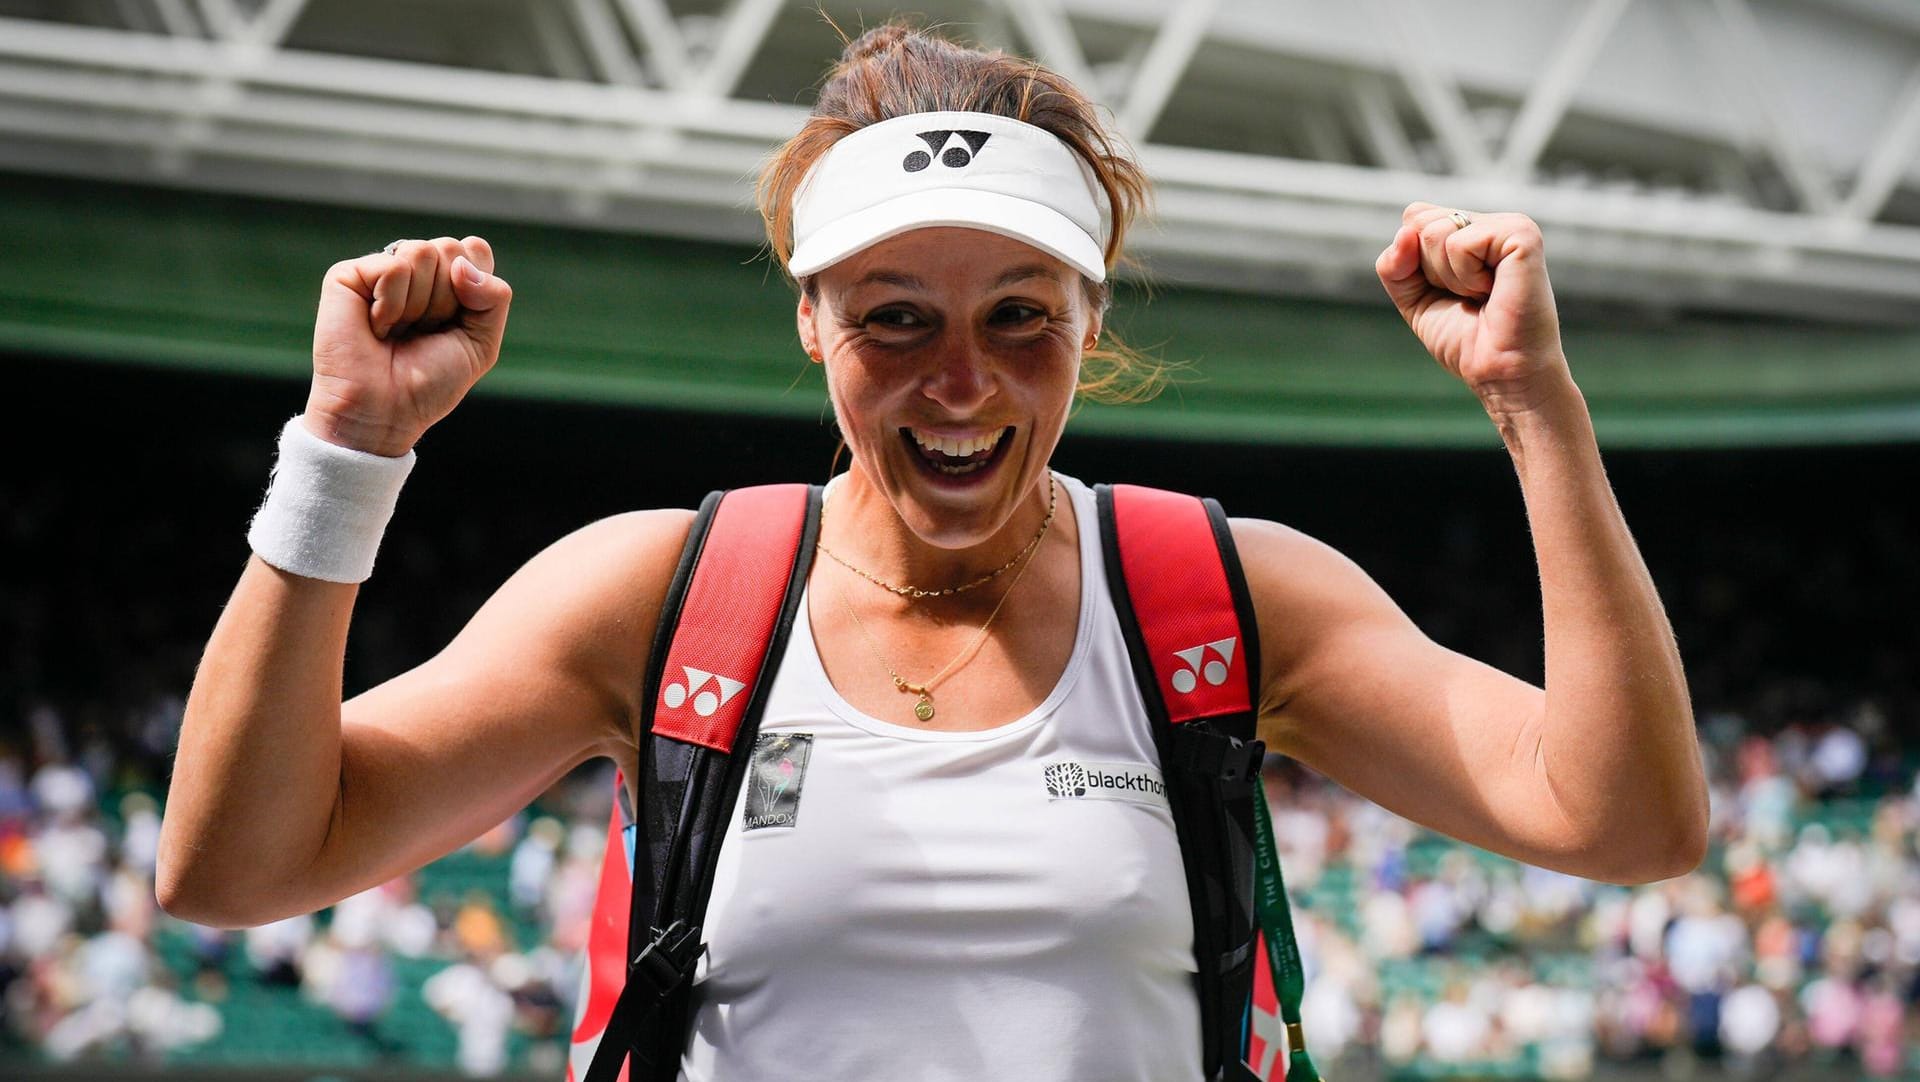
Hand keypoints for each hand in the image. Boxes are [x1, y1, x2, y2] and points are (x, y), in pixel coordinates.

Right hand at [304, 236, 511, 455]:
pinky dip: (392, 306)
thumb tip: (461, 264)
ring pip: (423, 254)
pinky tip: (376, 327)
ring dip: (419, 306)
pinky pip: (394, 267)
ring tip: (398, 331)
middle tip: (423, 331)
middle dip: (447, 300)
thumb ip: (494, 297)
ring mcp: (380, 269)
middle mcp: (413, 268)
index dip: (475, 287)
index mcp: (447, 280)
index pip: (475, 250)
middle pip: (451, 249)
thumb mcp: (482, 342)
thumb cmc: (430, 381)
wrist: (385, 411)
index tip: (455, 323)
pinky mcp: (348, 275)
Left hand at [1375, 203, 1571, 413]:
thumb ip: (1394, 264)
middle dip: (1428, 270)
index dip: (1413, 262)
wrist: (1498, 371)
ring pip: (1437, 232)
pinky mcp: (1523, 235)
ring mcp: (1509, 225)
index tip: (1447, 291)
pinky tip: (1493, 291)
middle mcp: (1489, 222)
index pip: (1414, 217)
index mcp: (1468, 230)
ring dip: (1449, 277)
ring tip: (1481, 295)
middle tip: (1466, 296)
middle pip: (1420, 221)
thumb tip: (1406, 231)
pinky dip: (1466, 277)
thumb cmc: (1464, 338)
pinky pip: (1461, 243)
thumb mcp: (1412, 298)